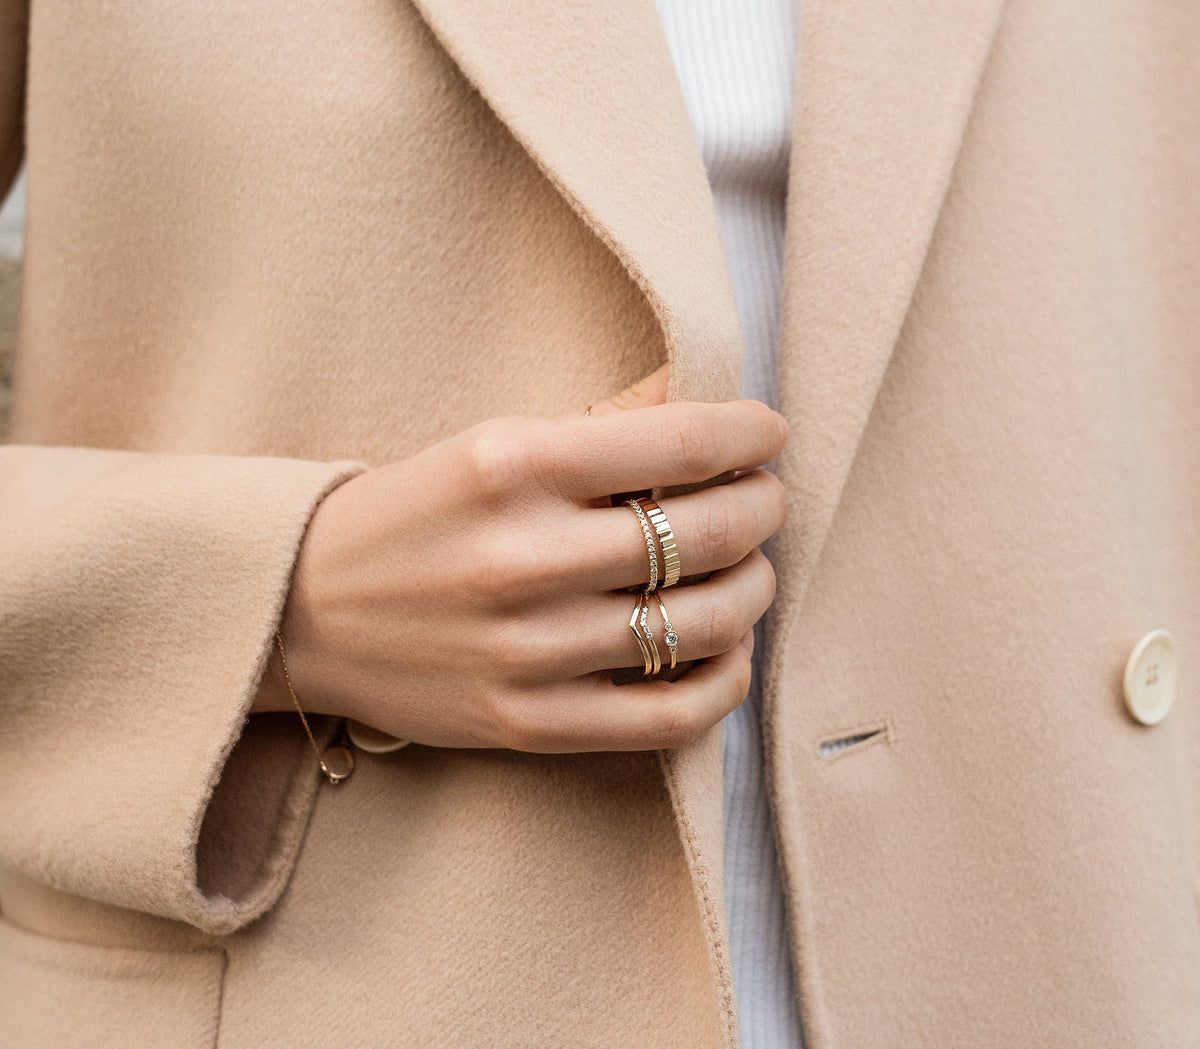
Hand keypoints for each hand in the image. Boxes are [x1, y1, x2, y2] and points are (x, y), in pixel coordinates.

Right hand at [254, 365, 789, 752]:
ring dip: (754, 590)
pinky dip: (724, 682)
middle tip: (766, 501)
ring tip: (749, 571)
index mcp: (509, 465)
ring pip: (703, 623)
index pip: (679, 443)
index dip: (750, 435)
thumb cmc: (407, 516)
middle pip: (705, 534)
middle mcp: (523, 557)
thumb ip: (597, 423)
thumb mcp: (485, 443)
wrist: (302, 611)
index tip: (770, 433)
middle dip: (763, 509)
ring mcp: (527, 650)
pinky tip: (726, 651)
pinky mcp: (527, 723)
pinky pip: (669, 716)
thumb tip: (703, 401)